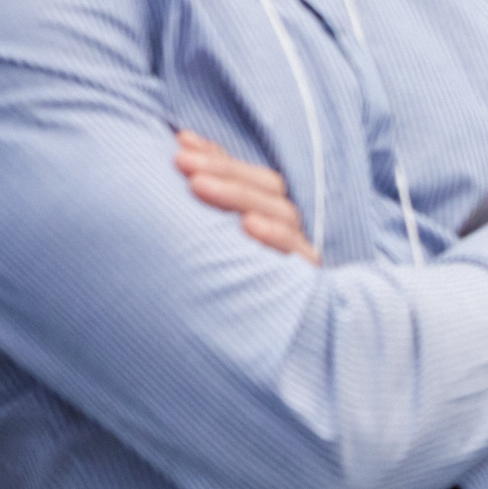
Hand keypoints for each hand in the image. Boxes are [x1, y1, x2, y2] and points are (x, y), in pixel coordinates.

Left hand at [175, 130, 318, 264]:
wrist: (250, 350)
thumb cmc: (221, 275)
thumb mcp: (211, 232)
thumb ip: (208, 187)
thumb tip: (183, 139)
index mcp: (269, 213)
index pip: (248, 176)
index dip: (217, 156)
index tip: (182, 140)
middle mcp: (287, 225)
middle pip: (267, 186)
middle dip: (222, 170)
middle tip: (181, 160)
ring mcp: (299, 247)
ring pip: (280, 210)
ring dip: (238, 195)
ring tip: (198, 184)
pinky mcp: (306, 270)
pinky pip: (294, 247)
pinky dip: (273, 233)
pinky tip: (248, 223)